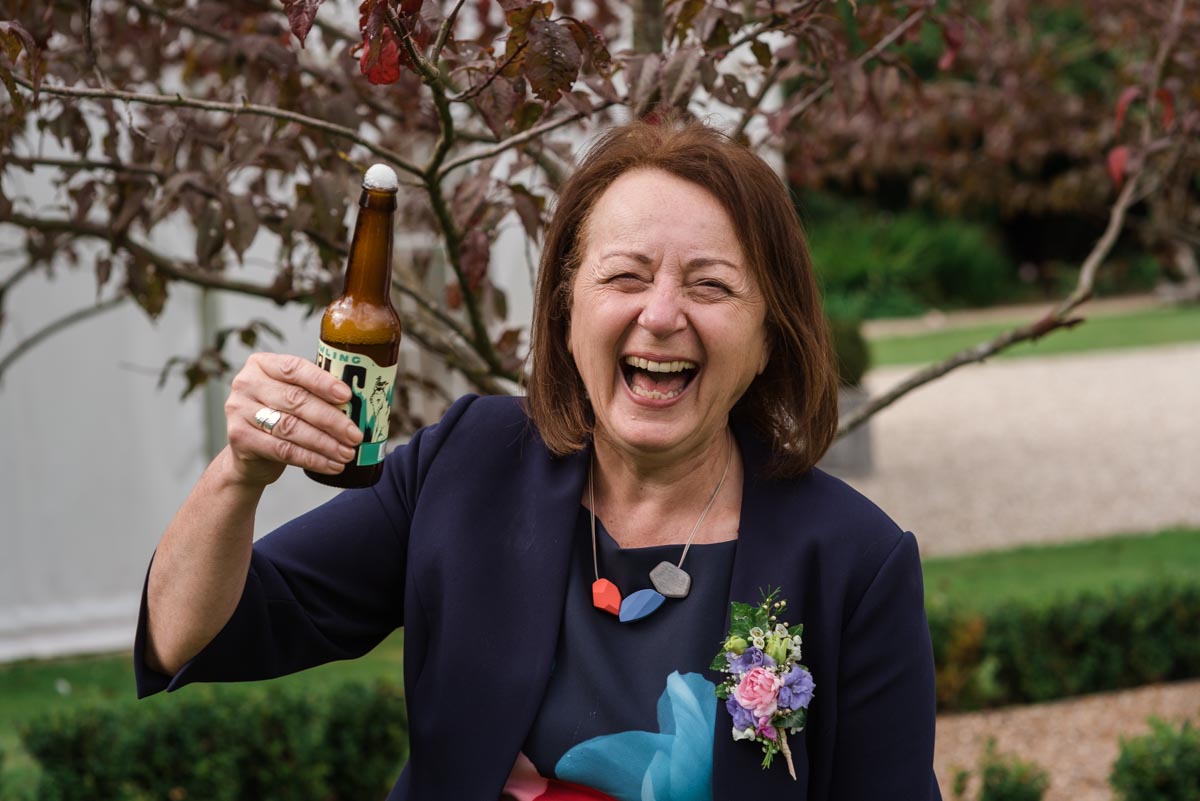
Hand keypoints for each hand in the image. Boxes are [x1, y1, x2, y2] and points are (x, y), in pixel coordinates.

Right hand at [223, 353, 362, 485]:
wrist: (249, 454)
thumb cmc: (280, 416)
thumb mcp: (292, 397)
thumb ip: (315, 392)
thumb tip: (358, 402)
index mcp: (262, 364)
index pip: (295, 369)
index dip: (323, 383)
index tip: (348, 396)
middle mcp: (246, 383)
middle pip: (296, 401)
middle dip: (331, 419)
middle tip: (355, 434)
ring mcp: (239, 410)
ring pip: (290, 428)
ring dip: (325, 443)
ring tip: (347, 452)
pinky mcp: (239, 438)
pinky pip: (283, 450)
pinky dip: (312, 459)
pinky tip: (332, 465)